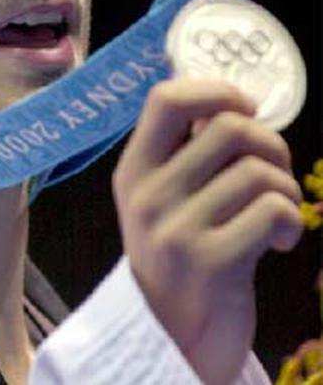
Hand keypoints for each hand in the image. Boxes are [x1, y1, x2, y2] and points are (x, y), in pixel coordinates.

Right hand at [113, 79, 303, 384]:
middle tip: (272, 170)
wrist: (169, 333)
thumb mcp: (162, 199)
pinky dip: (291, 221)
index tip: (244, 108)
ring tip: (278, 212)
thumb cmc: (175, 254)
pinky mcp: (211, 262)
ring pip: (258, 171)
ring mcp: (176, 228)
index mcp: (134, 169)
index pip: (166, 100)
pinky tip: (281, 241)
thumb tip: (229, 103)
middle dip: (270, 143)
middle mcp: (148, 193)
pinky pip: (273, 210)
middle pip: (229, 128)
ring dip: (285, 188)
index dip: (216, 91)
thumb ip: (184, 153)